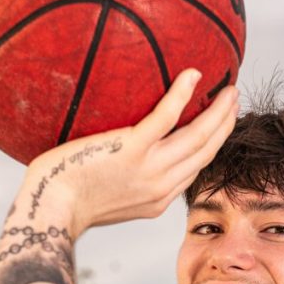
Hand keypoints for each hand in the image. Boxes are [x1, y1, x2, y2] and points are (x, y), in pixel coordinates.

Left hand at [17, 69, 239, 239]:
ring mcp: (150, 168)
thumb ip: (121, 179)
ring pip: (199, 136)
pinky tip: (192, 74)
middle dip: (225, 125)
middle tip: (233, 99)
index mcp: (158, 199)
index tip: (220, 125)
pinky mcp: (132, 149)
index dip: (212, 145)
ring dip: (219, 111)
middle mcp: (162, 185)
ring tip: (229, 89)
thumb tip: (116, 155)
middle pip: (206, 151)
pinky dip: (183, 94)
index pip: (194, 169)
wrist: (50, 210)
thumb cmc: (63, 201)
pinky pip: (166, 117)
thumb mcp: (103, 198)